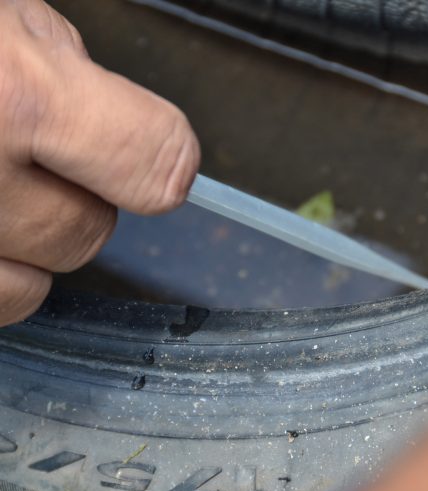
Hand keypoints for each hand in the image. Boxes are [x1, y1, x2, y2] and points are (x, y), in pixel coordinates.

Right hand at [0, 0, 199, 325]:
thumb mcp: (2, 14)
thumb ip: (73, 74)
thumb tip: (131, 128)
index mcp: (14, 97)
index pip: (152, 163)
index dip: (167, 161)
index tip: (169, 163)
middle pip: (88, 233)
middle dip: (79, 197)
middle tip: (35, 156)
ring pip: (34, 285)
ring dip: (33, 244)